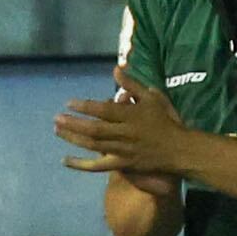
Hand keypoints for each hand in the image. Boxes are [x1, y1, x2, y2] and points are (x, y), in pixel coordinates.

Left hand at [53, 72, 193, 182]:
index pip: (104, 111)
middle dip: (73, 124)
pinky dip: (81, 165)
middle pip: (94, 129)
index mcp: (131, 116)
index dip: (85, 107)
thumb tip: (116, 69)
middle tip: (56, 118)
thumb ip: (132, 84)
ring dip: (73, 138)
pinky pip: (98, 166)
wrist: (180, 150)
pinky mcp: (122, 164)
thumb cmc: (166, 121)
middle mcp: (125, 133)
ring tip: (57, 130)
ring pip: (93, 146)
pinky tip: (65, 160)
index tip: (69, 103)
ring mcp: (122, 150)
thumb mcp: (152, 97)